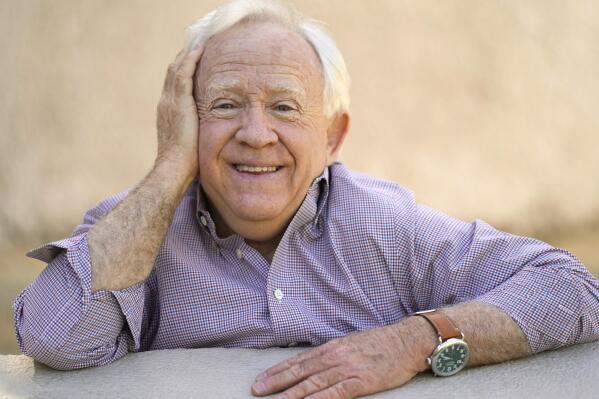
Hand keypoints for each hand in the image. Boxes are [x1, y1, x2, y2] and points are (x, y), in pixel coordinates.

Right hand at [155, 43, 203, 178]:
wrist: (173, 168)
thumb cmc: (185, 164)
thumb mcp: (190, 143)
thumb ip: (196, 132)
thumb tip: (208, 135)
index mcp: (168, 112)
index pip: (175, 84)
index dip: (183, 70)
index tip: (194, 61)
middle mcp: (166, 103)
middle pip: (174, 71)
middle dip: (185, 57)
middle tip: (198, 45)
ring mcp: (170, 100)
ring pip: (177, 68)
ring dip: (188, 53)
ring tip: (200, 42)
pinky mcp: (178, 101)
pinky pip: (184, 72)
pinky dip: (191, 59)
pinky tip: (201, 49)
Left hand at [251, 320, 434, 398]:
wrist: (407, 340)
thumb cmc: (382, 342)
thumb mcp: (352, 342)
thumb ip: (333, 353)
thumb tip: (315, 362)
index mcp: (332, 347)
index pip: (299, 360)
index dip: (278, 371)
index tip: (262, 379)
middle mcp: (336, 356)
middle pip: (300, 371)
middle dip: (277, 381)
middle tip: (257, 390)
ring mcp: (348, 369)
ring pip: (313, 382)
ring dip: (292, 393)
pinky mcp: (362, 381)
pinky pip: (336, 392)